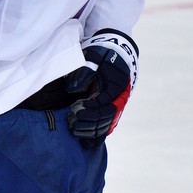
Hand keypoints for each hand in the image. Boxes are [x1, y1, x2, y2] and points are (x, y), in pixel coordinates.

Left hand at [65, 29, 138, 148]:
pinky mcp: (113, 108)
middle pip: (106, 116)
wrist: (117, 51)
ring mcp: (118, 104)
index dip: (91, 108)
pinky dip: (98, 133)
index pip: (105, 102)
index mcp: (117, 86)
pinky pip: (107, 125)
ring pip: (107, 123)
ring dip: (92, 129)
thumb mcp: (94, 57)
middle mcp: (120, 98)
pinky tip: (87, 141)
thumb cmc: (103, 53)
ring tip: (75, 130)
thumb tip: (72, 89)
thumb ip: (84, 73)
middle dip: (89, 121)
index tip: (76, 110)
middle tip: (73, 122)